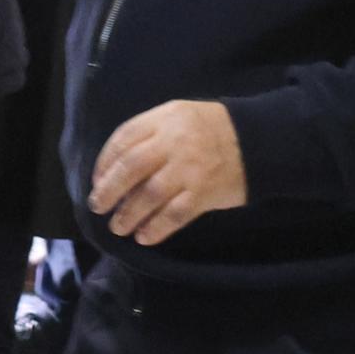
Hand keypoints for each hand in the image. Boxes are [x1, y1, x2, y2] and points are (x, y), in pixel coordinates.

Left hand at [88, 100, 246, 245]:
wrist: (257, 141)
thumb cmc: (211, 129)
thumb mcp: (178, 116)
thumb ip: (149, 133)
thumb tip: (113, 169)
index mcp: (164, 119)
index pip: (123, 139)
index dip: (104, 163)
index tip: (97, 181)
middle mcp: (174, 143)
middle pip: (131, 168)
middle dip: (109, 190)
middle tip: (97, 207)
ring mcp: (190, 169)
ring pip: (149, 195)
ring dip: (128, 214)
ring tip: (118, 227)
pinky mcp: (204, 193)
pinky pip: (174, 214)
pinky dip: (156, 228)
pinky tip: (144, 237)